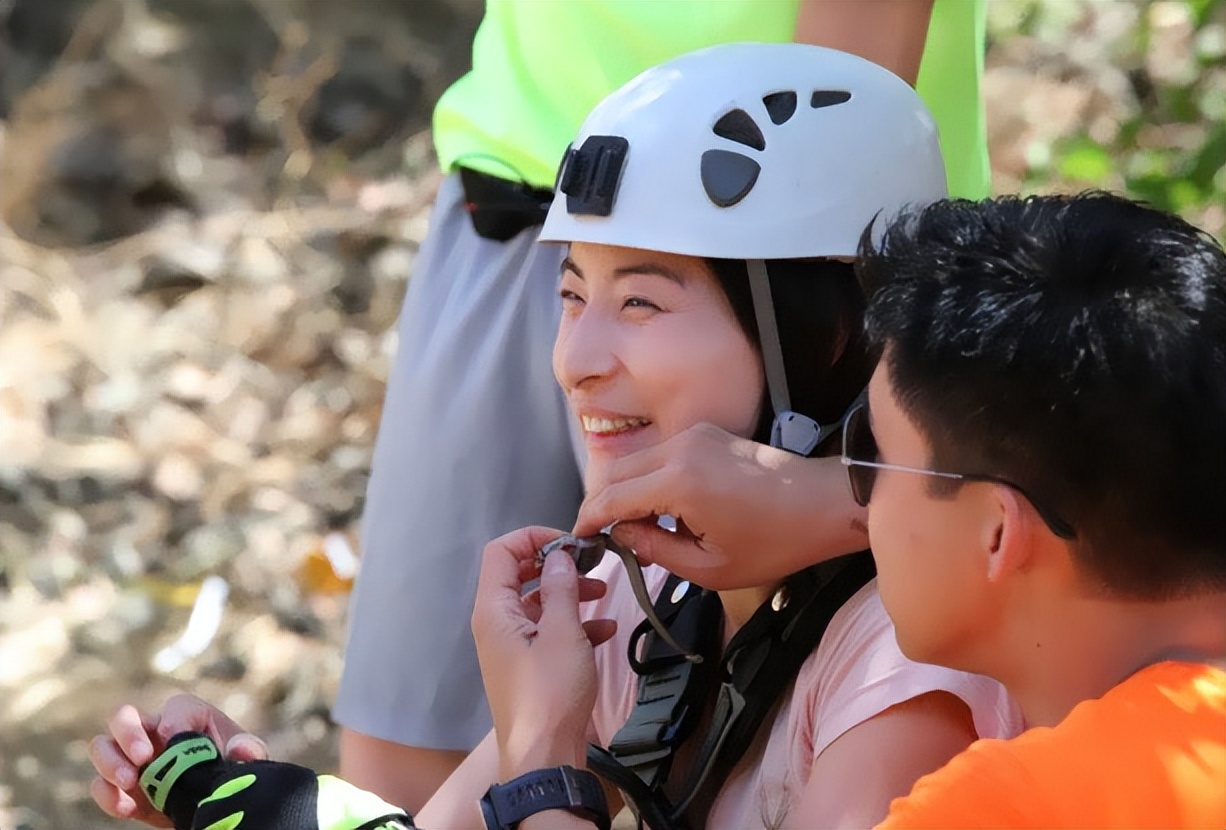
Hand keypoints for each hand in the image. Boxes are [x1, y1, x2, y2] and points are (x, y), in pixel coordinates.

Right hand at [88, 693, 266, 824]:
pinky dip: (107, 795)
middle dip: (127, 733)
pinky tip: (127, 807)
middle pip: (123, 715)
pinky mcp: (123, 791)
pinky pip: (99, 786)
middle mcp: (154, 734)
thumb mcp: (251, 760)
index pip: (177, 705)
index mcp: (188, 719)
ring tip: (131, 782)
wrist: (219, 804)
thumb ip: (250, 749)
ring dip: (110, 762)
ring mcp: (133, 762)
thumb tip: (238, 748)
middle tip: (144, 757)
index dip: (176, 719)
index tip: (178, 740)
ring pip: (102, 746)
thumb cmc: (233, 772)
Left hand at [472, 526, 615, 780]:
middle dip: (556, 565)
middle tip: (589, 565)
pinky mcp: (528, 665)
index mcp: (494, 610)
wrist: (544, 756)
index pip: (501, 551)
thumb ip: (562, 589)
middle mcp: (496, 624)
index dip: (533, 538)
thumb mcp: (563, 633)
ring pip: (538, 603)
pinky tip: (604, 630)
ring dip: (569, 594)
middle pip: (520, 574)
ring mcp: (512, 645)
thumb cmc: (550, 694)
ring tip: (602, 595)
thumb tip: (561, 556)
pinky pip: (548, 631)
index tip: (569, 543)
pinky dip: (574, 624)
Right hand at [574, 422, 867, 589]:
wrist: (824, 504)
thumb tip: (620, 536)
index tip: (579, 540)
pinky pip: (660, 454)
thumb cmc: (776, 541)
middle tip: (603, 538)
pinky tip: (662, 510)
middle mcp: (681, 447)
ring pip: (636, 461)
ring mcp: (695, 435)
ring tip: (636, 530)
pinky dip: (649, 479)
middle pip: (616, 473)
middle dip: (603, 505)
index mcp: (679, 481)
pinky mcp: (706, 432)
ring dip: (626, 492)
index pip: (611, 497)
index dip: (589, 520)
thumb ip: (655, 550)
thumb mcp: (710, 567)